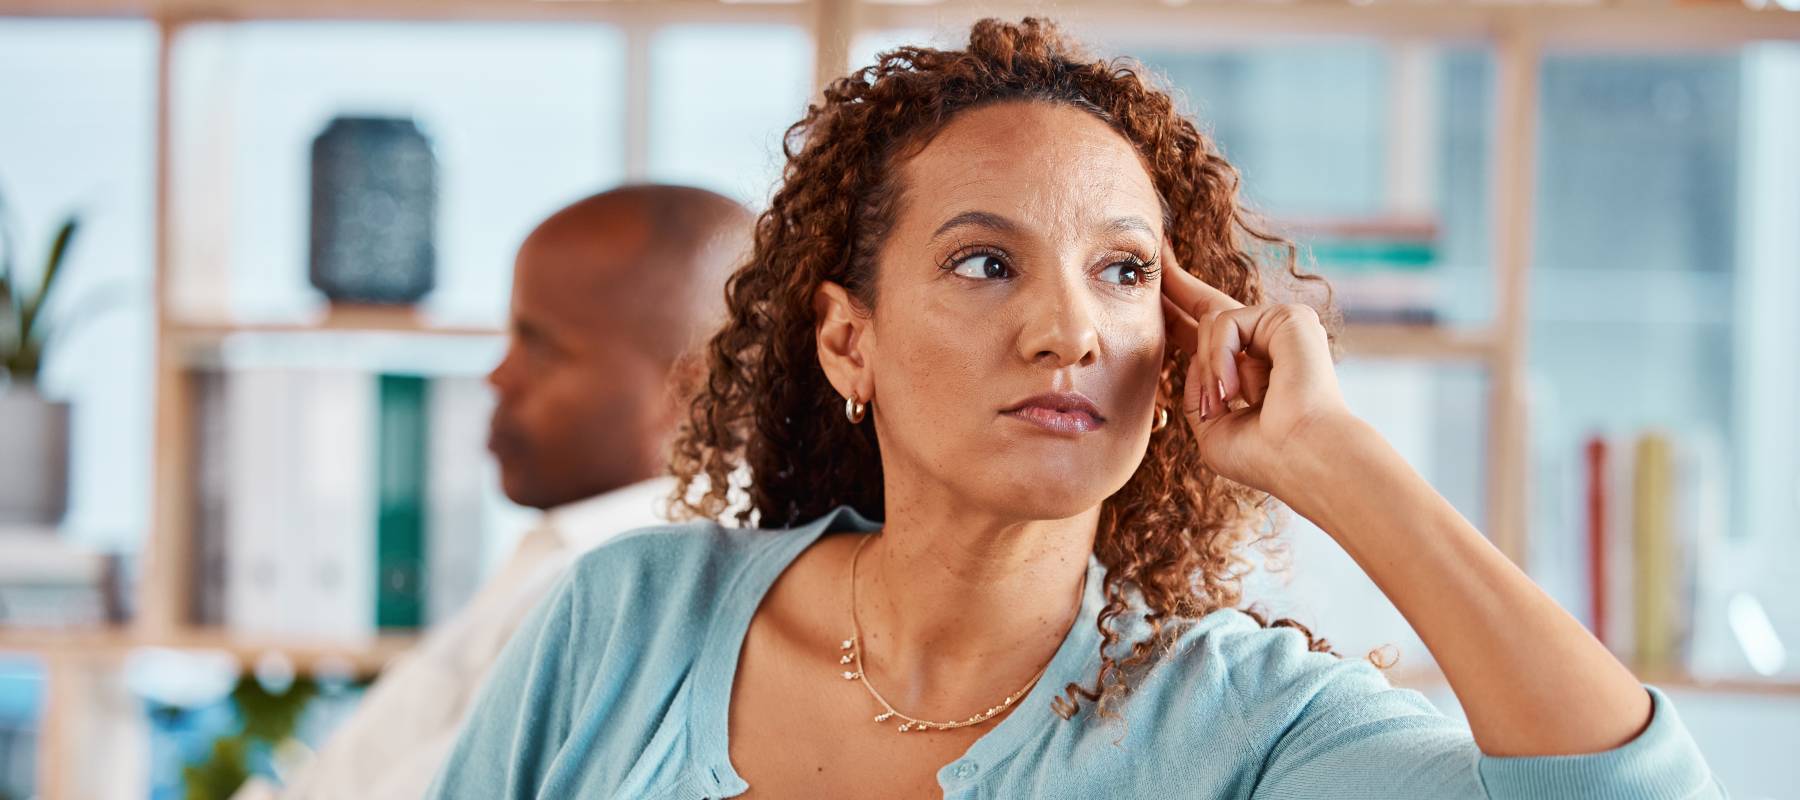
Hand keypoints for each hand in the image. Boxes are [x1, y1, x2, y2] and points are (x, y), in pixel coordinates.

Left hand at [1159, 248, 1352, 496]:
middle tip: (1158, 251)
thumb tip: (1191, 352)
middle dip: (1177, 285)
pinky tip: (1234, 389)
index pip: (1208, 335)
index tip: (1157, 286)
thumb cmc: (1264, 455)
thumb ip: (1197, 389)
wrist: (1303, 458)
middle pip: (1212, 307)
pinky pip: (1226, 322)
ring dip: (1207, 366)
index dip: (1179, 312)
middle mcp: (1268, 344)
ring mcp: (1281, 328)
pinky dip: (1220, 357)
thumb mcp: (1212, 426)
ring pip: (1212, 322)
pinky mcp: (1290, 317)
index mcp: (1251, 371)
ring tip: (1223, 402)